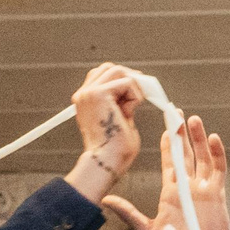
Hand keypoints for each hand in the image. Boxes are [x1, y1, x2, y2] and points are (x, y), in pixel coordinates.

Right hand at [70, 63, 144, 188]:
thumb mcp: (121, 118)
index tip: (139, 92)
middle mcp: (84, 94)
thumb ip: (122, 102)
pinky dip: (135, 96)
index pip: (104, 74)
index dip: (124, 79)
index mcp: (86, 99)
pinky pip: (126, 82)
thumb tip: (135, 88)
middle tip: (145, 92)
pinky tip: (131, 112)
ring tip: (136, 106)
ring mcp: (89, 92)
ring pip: (118, 71)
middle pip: (110, 67)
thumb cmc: (117, 148)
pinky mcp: (98, 94)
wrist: (107, 161)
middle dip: (131, 77)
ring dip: (134, 86)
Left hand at [102, 115, 229, 229]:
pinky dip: (217, 154)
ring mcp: (204, 189)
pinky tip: (212, 138)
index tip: (165, 127)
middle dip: (182, 133)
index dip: (167, 143)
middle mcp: (188, 187)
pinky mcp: (217, 194)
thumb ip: (128, 213)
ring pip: (202, 157)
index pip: (169, 161)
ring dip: (198, 138)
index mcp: (171, 192)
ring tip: (193, 120)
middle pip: (186, 154)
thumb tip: (106, 200)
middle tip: (177, 113)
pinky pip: (218, 169)